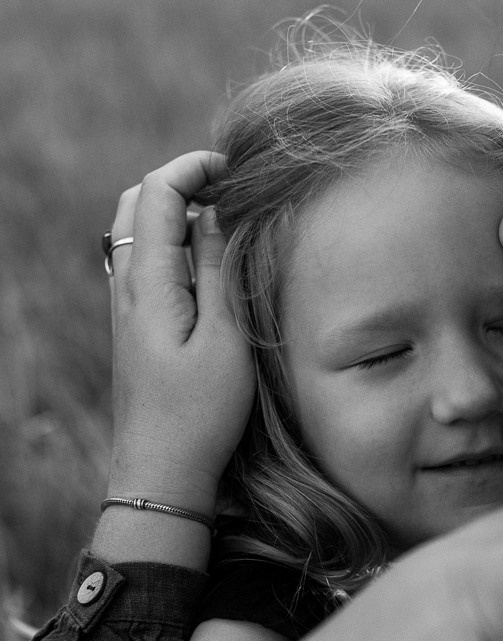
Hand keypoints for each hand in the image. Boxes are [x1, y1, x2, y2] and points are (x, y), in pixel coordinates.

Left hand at [107, 152, 254, 514]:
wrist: (162, 472)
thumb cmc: (201, 413)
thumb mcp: (225, 339)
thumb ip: (218, 269)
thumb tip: (216, 212)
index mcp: (148, 283)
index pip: (157, 192)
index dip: (195, 168)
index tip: (238, 173)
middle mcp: (127, 288)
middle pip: (137, 202)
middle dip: (183, 182)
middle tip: (233, 192)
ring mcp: (125, 307)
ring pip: (138, 232)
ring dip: (177, 213)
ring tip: (226, 224)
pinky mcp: (134, 327)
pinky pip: (144, 262)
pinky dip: (172, 244)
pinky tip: (207, 267)